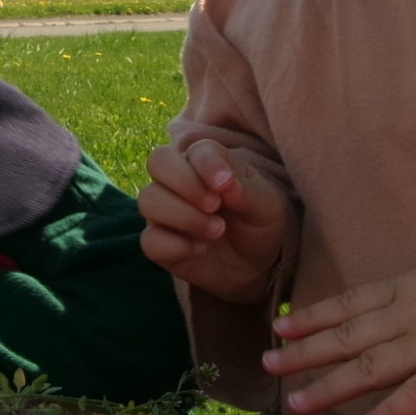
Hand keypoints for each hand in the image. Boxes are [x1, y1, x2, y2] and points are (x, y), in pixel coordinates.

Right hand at [138, 140, 288, 300]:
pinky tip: (200, 250)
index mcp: (206, 163)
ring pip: (149, 200)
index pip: (195, 150)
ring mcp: (164, 211)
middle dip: (185, 183)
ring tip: (217, 231)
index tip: (226, 185)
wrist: (254, 264)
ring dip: (185, 216)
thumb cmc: (258, 224)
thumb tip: (223, 179)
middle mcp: (178, 181)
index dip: (207, 165)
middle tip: (214, 205)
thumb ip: (247, 190)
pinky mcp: (158, 243)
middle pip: (158, 160)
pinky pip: (149, 240)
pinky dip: (176, 246)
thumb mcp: (266, 206)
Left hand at [262, 259, 415, 414]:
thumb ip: (409, 296)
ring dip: (330, 386)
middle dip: (305, 352)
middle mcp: (411, 314)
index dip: (312, 317)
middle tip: (268, 366)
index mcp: (408, 287)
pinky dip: (387, 411)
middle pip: (347, 336)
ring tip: (298, 403)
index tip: (279, 329)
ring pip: (370, 367)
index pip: (349, 303)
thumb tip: (375, 312)